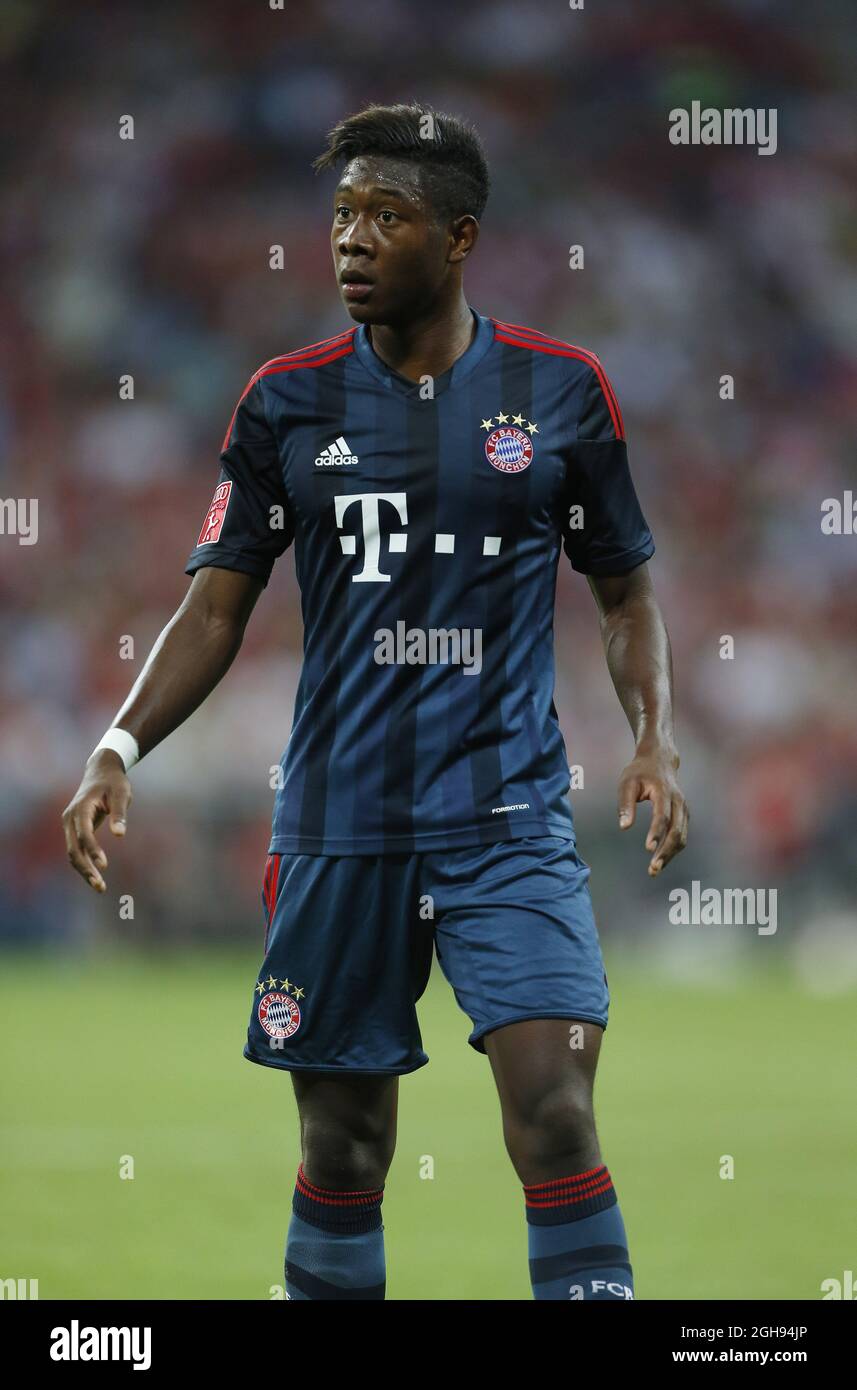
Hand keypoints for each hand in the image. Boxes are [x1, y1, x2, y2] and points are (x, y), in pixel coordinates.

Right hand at [62, 750, 131, 892]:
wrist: (101, 772)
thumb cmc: (114, 782)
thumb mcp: (121, 793)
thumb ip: (120, 813)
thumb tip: (120, 834)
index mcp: (80, 808)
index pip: (84, 834)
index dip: (93, 850)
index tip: (104, 866)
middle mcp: (70, 818)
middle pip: (73, 849)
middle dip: (85, 869)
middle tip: (101, 886)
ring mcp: (70, 824)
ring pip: (72, 853)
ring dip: (84, 870)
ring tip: (100, 887)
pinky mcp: (74, 829)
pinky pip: (76, 850)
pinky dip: (84, 864)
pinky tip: (95, 877)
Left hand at [617, 747, 688, 875]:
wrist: (660, 759)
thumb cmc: (639, 771)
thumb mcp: (627, 782)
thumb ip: (625, 805)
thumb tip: (624, 827)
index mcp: (664, 792)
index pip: (662, 816)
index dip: (656, 833)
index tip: (648, 848)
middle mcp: (678, 801)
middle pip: (677, 831)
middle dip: (665, 851)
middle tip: (652, 869)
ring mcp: (684, 809)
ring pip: (682, 836)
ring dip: (670, 855)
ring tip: (654, 870)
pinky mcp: (684, 815)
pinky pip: (682, 836)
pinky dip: (673, 850)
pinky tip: (661, 860)